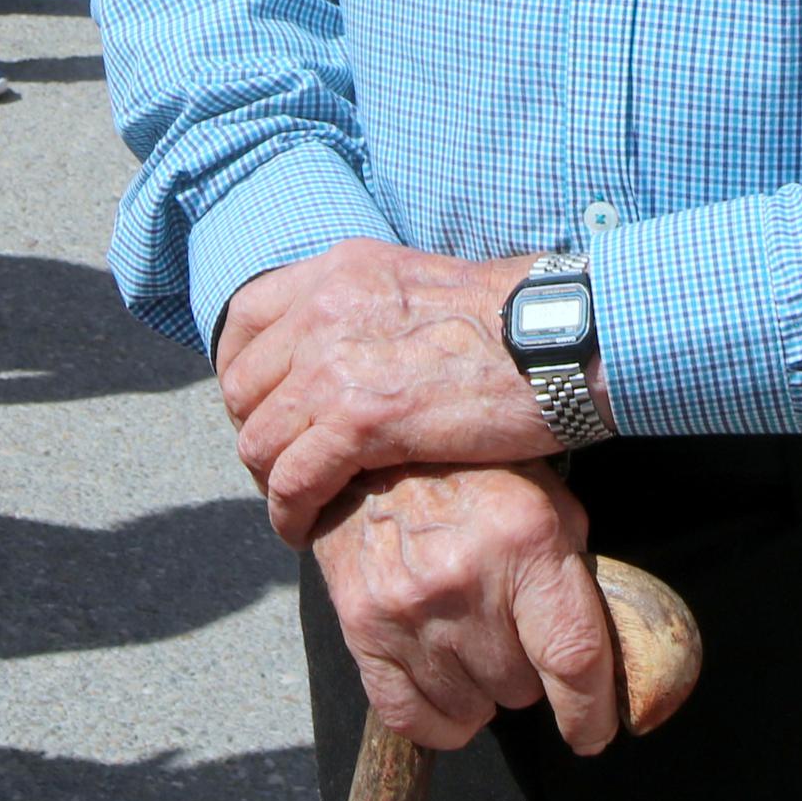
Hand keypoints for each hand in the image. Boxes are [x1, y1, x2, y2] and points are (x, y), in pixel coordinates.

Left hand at [217, 239, 557, 545]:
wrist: (560, 338)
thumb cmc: (510, 324)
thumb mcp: (418, 288)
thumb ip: (368, 312)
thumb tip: (344, 350)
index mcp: (337, 270)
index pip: (244, 318)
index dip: (241, 374)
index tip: (262, 411)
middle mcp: (323, 307)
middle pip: (241, 386)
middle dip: (256, 435)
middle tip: (284, 470)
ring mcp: (334, 362)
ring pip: (258, 439)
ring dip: (271, 482)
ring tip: (296, 507)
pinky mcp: (359, 418)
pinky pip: (293, 480)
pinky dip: (291, 513)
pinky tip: (306, 530)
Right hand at [313, 463, 619, 756]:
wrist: (371, 452)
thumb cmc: (473, 476)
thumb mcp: (545, 500)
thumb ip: (573, 572)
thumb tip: (607, 653)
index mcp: (525, 540)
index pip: (573, 659)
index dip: (590, 712)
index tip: (593, 731)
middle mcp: (465, 578)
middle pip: (520, 689)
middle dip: (527, 674)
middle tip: (512, 633)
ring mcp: (408, 608)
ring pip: (470, 708)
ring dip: (481, 691)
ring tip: (474, 642)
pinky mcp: (362, 627)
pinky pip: (409, 717)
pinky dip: (437, 720)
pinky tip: (448, 691)